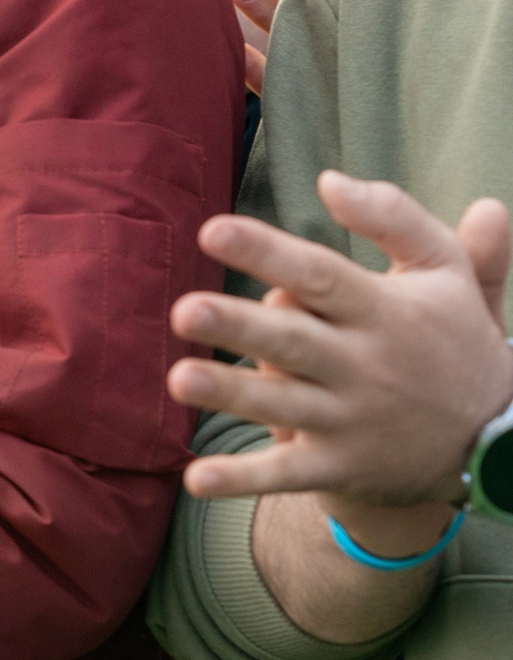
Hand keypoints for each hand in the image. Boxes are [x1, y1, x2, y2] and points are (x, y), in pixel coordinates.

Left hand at [168, 173, 512, 510]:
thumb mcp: (445, 271)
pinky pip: (287, 474)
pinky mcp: (340, 466)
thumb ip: (396, 217)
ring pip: (282, 404)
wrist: (498, 440)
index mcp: (383, 311)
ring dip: (231, 394)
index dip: (267, 252)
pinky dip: (243, 480)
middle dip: (240, 326)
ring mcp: (350, 420)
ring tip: (179, 379)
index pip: (319, 275)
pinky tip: (196, 479)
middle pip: (293, 339)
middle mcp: (363, 366)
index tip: (212, 230)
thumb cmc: (452, 337)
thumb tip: (330, 179)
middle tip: (185, 311)